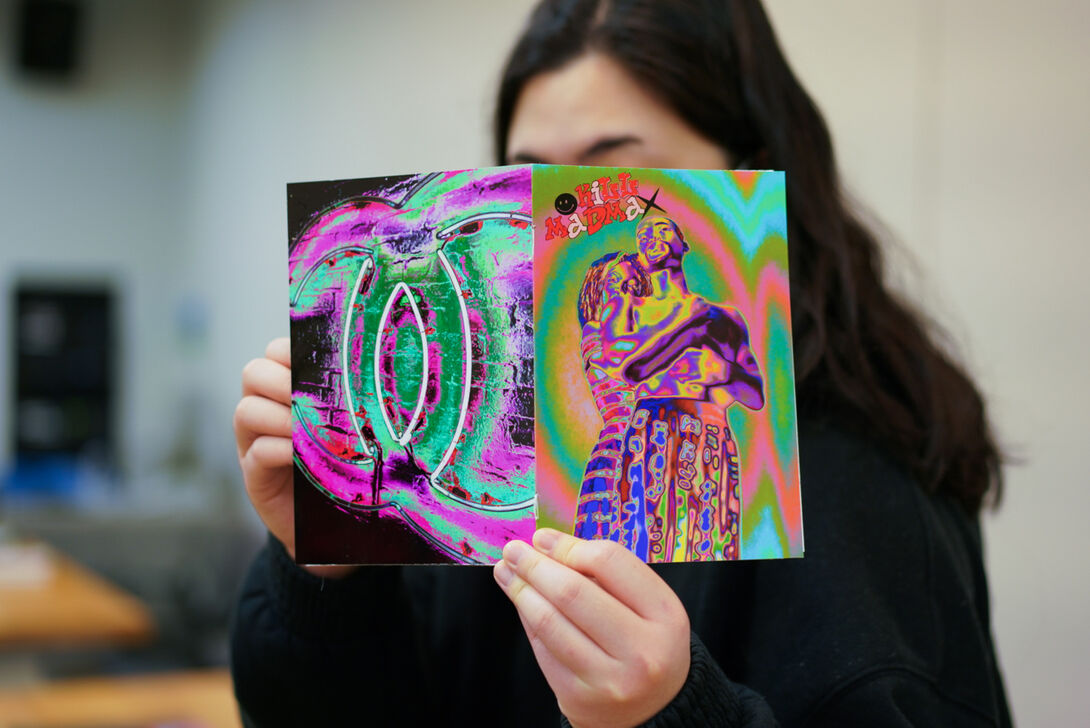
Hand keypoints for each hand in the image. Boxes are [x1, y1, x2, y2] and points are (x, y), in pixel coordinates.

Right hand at [234, 337, 353, 577]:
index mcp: (287, 388)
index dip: (291, 349)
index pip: (275, 351)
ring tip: (307, 428)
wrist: (334, 522)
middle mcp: (265, 409)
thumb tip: (383, 368)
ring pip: (247, 410)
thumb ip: (350, 398)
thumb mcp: (351, 425)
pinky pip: (256, 452)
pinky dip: (279, 449)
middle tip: (309, 396)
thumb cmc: (348, 463)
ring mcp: (253, 442)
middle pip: (253, 373)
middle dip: (282, 380)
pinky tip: (301, 455)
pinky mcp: (254, 476)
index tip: (320, 360)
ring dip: (279, 415)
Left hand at [494, 529, 689, 727]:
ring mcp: (608, 680)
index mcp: (665, 615)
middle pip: (573, 592)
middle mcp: (641, 651)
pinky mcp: (578, 699)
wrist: (654, 710)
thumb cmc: (646, 643)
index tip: (542, 538)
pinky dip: (527, 619)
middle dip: (535, 566)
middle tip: (513, 550)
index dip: (569, 546)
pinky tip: (520, 601)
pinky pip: (542, 649)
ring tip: (506, 571)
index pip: (610, 563)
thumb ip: (608, 576)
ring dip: (521, 591)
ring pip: (550, 622)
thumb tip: (547, 545)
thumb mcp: (648, 606)